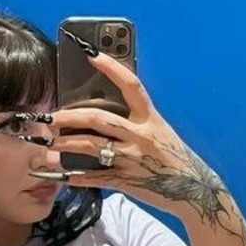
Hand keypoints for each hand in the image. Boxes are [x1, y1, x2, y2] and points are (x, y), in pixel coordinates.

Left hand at [42, 51, 229, 222]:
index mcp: (151, 119)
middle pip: (98, 118)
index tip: (92, 54)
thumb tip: (108, 111)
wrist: (196, 191)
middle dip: (70, 116)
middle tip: (52, 115)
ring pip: (91, 146)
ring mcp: (132, 158)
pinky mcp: (127, 181)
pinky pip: (95, 177)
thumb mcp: (161, 132)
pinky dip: (76, 176)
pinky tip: (63, 174)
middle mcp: (141, 135)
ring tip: (50, 142)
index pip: (131, 85)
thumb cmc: (175, 158)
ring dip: (66, 143)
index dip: (111, 67)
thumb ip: (138, 121)